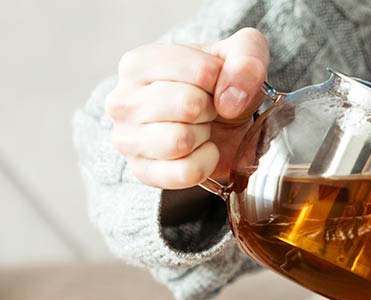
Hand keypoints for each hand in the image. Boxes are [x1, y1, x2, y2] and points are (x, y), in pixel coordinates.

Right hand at [104, 28, 269, 188]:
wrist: (222, 126)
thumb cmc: (221, 87)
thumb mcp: (241, 56)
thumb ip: (247, 59)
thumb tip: (230, 98)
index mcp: (138, 63)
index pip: (202, 72)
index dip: (222, 80)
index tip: (213, 84)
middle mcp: (123, 100)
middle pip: (188, 106)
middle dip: (210, 109)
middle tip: (206, 109)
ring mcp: (127, 139)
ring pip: (180, 141)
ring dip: (204, 136)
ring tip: (200, 127)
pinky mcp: (143, 172)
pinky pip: (186, 172)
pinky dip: (205, 163)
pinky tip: (201, 150)